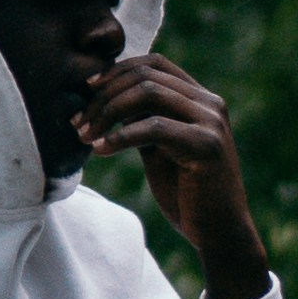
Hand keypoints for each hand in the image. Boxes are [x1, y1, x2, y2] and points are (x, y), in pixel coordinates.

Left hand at [74, 51, 269, 298]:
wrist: (220, 235)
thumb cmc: (188, 196)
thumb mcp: (161, 150)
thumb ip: (144, 121)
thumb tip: (106, 101)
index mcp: (201, 99)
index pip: (155, 64)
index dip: (117, 70)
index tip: (86, 89)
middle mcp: (209, 103)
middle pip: (146, 75)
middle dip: (104, 94)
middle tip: (77, 120)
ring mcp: (210, 122)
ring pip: (148, 93)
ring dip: (108, 111)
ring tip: (85, 134)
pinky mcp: (206, 145)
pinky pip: (153, 127)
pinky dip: (120, 136)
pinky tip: (100, 150)